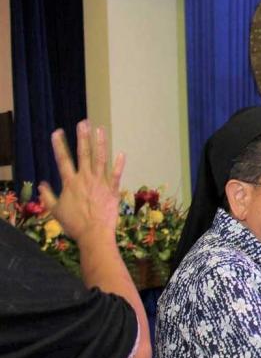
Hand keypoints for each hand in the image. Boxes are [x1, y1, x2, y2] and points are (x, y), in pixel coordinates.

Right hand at [39, 122, 124, 244]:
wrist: (94, 235)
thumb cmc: (74, 224)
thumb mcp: (55, 210)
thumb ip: (48, 196)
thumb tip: (41, 184)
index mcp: (70, 183)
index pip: (63, 160)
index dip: (59, 145)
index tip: (57, 132)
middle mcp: (85, 179)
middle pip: (83, 154)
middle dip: (82, 137)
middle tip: (83, 123)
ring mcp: (100, 183)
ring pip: (100, 159)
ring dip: (100, 143)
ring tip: (100, 129)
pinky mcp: (112, 190)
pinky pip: (116, 174)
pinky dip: (119, 163)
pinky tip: (122, 152)